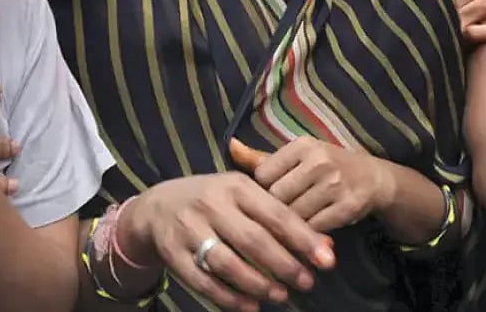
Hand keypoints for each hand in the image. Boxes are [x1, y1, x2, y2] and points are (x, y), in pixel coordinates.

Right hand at [120, 173, 335, 311]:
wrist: (159, 206)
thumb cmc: (215, 200)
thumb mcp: (245, 196)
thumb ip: (282, 217)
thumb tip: (326, 246)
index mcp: (236, 185)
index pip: (276, 213)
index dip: (304, 239)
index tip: (327, 260)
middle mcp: (211, 204)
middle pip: (253, 240)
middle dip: (285, 265)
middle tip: (307, 283)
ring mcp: (189, 229)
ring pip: (227, 263)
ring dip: (258, 284)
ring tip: (281, 296)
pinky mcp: (173, 253)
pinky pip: (203, 282)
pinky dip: (229, 298)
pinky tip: (251, 306)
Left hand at [252, 137, 394, 233]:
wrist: (373, 179)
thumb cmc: (325, 167)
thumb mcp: (296, 157)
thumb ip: (261, 158)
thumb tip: (230, 146)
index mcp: (302, 146)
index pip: (263, 175)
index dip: (261, 192)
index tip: (266, 198)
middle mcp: (319, 161)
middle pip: (277, 198)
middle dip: (272, 213)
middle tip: (273, 221)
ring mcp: (335, 184)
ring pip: (294, 216)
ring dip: (288, 229)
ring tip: (286, 231)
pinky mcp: (347, 207)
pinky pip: (314, 229)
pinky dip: (306, 237)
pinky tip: (304, 238)